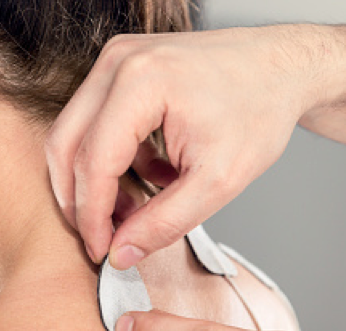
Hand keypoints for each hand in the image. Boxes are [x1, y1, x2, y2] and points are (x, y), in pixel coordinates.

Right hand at [46, 25, 329, 268]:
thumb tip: (120, 253)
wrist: (280, 70)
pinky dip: (112, 161)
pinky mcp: (121, 71)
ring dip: (94, 182)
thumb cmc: (259, 112)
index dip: (91, 216)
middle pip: (65, 145)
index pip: (93, 163)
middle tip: (100, 236)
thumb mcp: (217, 182)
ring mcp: (116, 62)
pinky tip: (152, 177)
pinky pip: (95, 125)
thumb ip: (163, 223)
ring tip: (132, 210)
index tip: (100, 249)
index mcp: (141, 84)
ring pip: (74, 136)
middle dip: (78, 200)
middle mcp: (117, 64)